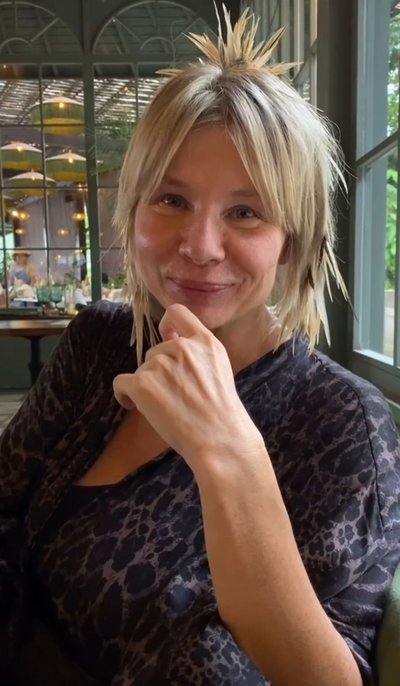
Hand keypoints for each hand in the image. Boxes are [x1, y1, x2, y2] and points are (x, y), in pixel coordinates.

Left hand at [113, 304, 262, 472]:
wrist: (219, 438)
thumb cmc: (222, 411)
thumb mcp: (220, 368)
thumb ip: (198, 352)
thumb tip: (170, 342)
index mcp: (205, 341)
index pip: (177, 313)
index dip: (167, 324)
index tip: (166, 337)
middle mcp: (181, 348)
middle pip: (155, 350)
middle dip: (158, 369)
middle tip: (172, 394)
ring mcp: (160, 365)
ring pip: (141, 369)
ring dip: (146, 385)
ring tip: (163, 407)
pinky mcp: (142, 384)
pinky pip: (121, 383)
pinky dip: (124, 394)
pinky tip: (133, 405)